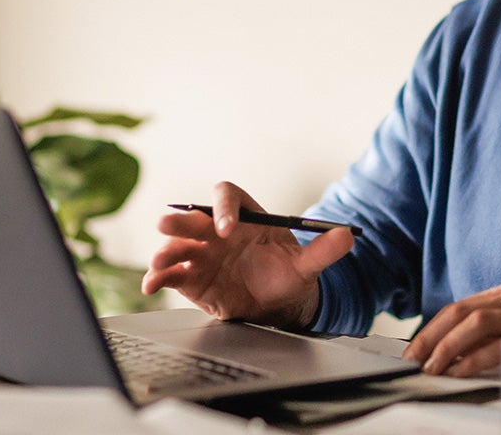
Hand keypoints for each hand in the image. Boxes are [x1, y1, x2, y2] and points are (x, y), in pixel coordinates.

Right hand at [141, 181, 353, 329]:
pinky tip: (152, 284)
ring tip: (160, 261)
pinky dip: (157, 278)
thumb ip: (324, 250)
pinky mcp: (190, 279)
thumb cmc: (287, 273)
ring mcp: (201, 254)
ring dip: (166, 250)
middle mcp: (217, 231)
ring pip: (177, 245)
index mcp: (244, 216)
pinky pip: (170, 274)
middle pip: (193, 217)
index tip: (227, 227)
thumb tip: (348, 235)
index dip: (223, 207)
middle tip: (169, 224)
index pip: (228, 196)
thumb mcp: (308, 263)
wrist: (276, 303)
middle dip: (180, 221)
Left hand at [401, 281, 500, 389]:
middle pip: (460, 310)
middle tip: (412, 361)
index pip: (460, 309)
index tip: (413, 353)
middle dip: (430, 337)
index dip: (432, 331)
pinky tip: (462, 369)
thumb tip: (464, 361)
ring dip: (446, 345)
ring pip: (475, 318)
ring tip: (431, 368)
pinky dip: (476, 354)